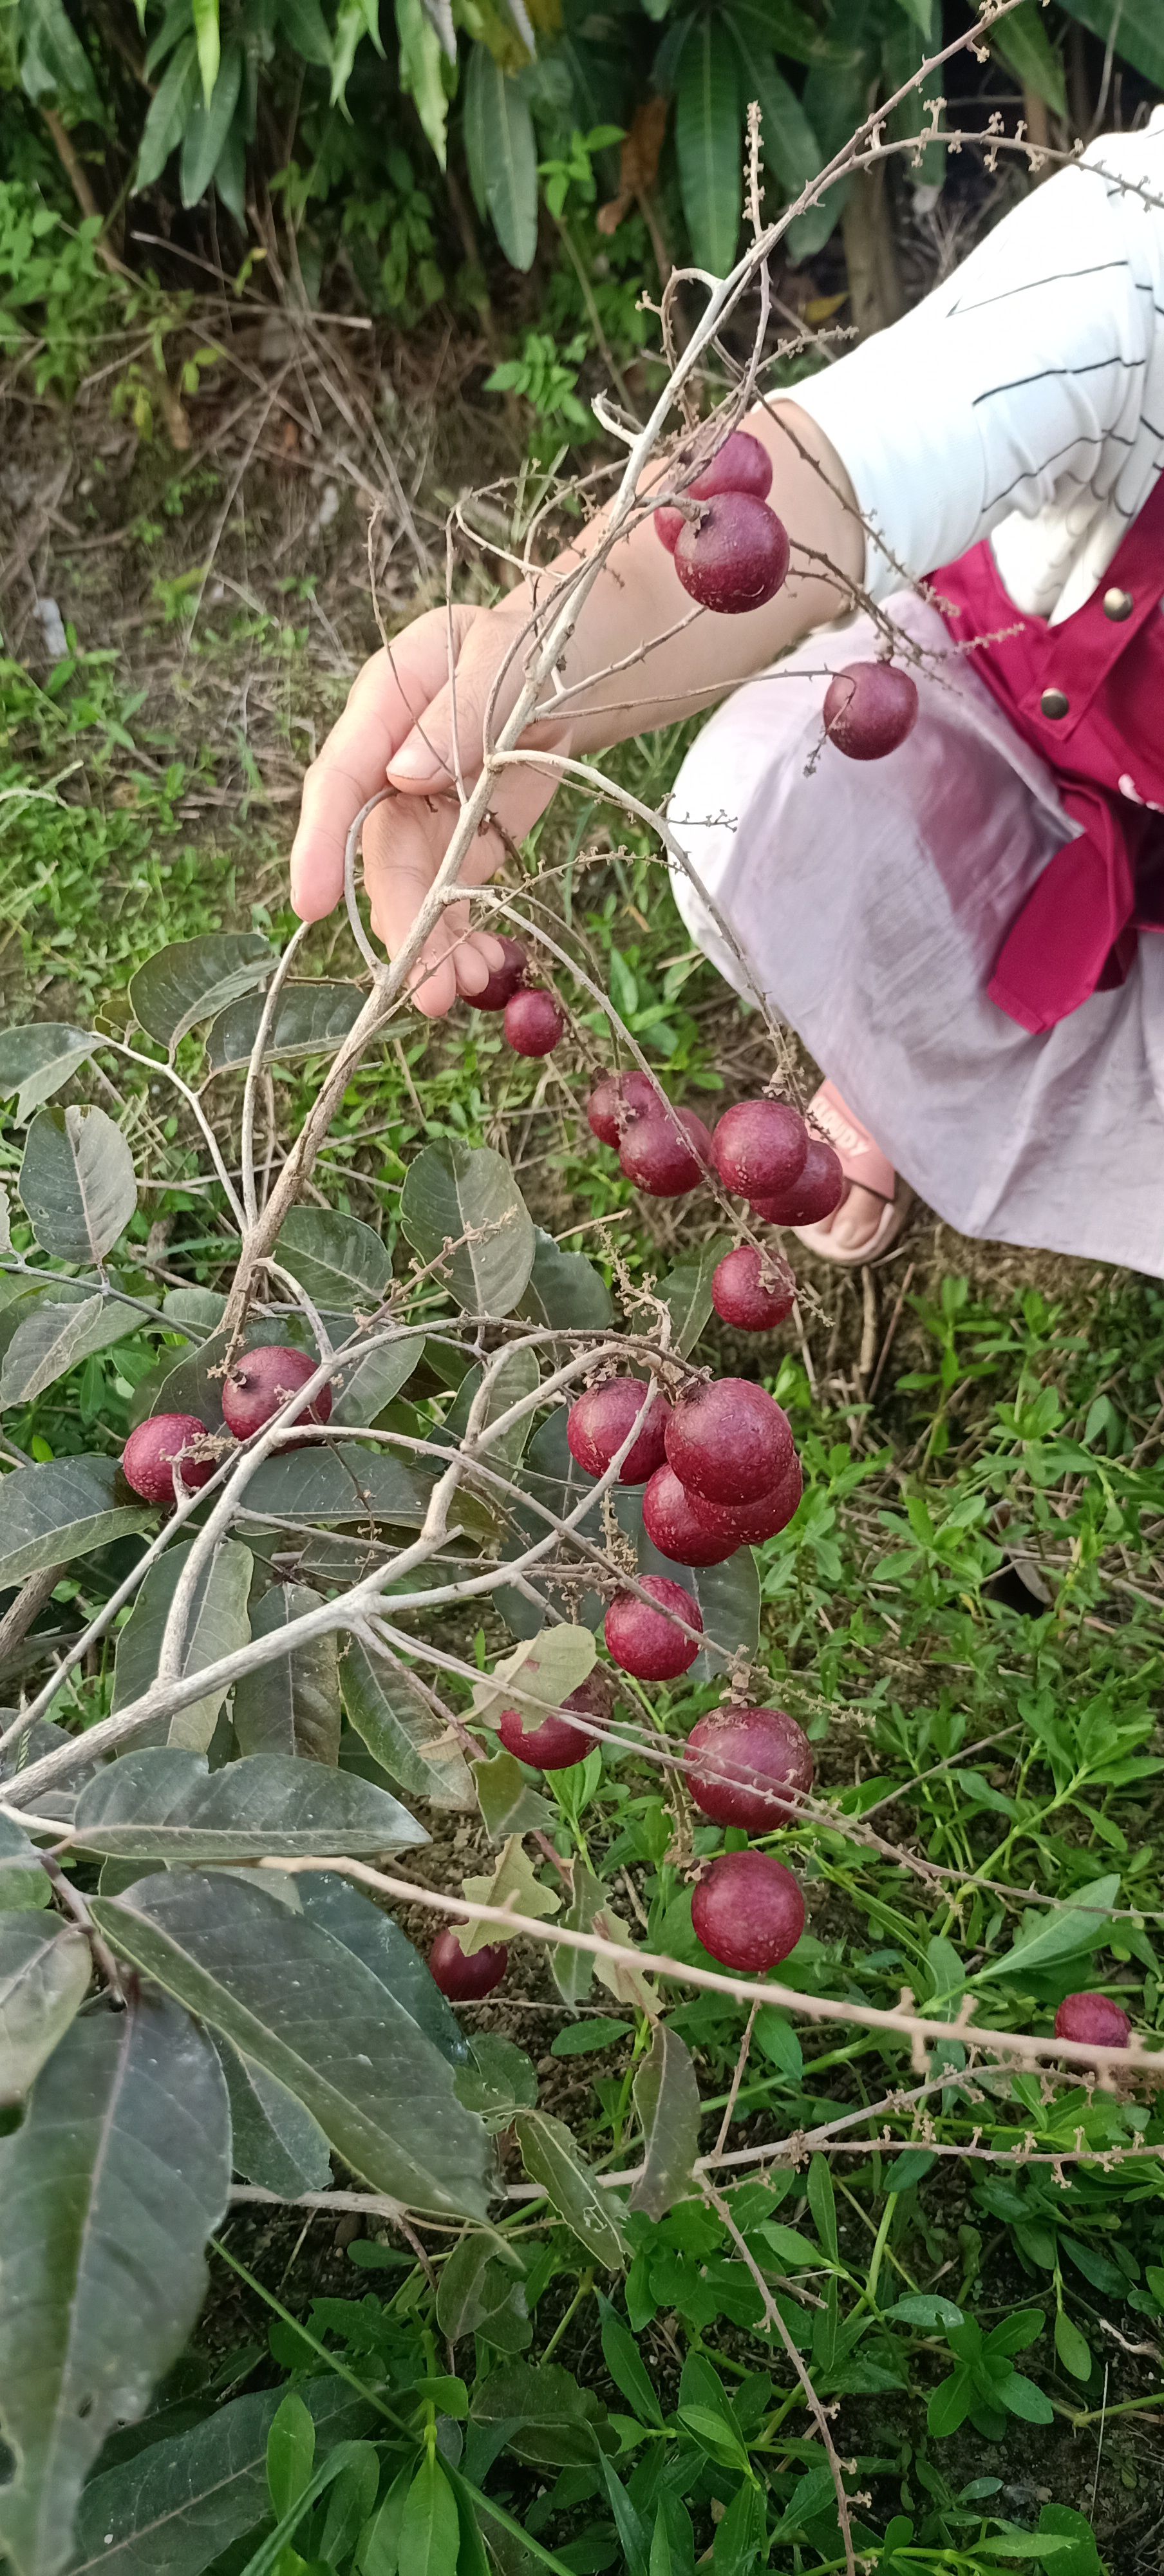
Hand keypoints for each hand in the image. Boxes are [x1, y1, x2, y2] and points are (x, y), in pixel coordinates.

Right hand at [289, 602, 565, 1017]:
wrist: (568, 666)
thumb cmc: (528, 644)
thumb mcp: (504, 657)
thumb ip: (459, 711)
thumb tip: (403, 777)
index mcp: (383, 707)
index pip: (338, 779)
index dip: (320, 843)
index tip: (310, 904)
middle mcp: (389, 769)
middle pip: (380, 853)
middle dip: (400, 921)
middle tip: (427, 989)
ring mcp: (423, 812)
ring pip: (412, 888)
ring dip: (434, 944)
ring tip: (467, 988)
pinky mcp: (461, 844)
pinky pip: (450, 899)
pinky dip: (464, 938)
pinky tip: (487, 972)